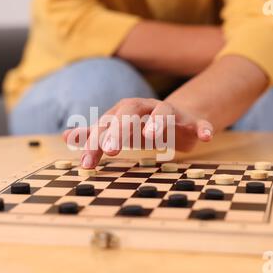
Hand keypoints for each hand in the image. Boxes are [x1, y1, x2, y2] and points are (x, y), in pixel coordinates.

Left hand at [62, 98, 212, 168]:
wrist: (177, 117)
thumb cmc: (142, 127)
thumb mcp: (118, 131)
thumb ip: (95, 135)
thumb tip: (66, 136)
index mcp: (125, 112)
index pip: (107, 123)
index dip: (95, 142)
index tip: (87, 163)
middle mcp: (146, 109)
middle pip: (131, 111)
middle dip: (120, 129)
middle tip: (111, 150)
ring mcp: (170, 113)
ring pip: (164, 112)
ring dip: (159, 123)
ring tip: (153, 139)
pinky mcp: (191, 121)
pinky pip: (199, 122)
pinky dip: (202, 127)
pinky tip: (206, 137)